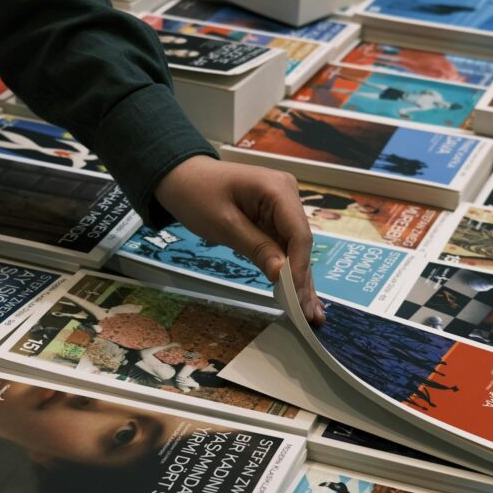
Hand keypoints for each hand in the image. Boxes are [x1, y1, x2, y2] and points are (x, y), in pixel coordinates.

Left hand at [154, 156, 324, 323]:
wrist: (181, 176)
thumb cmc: (197, 195)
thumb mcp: (224, 225)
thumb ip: (256, 248)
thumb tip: (282, 275)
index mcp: (278, 189)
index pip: (299, 234)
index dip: (300, 268)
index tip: (296, 298)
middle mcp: (288, 194)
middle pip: (301, 243)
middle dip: (304, 279)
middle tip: (309, 316)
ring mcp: (283, 205)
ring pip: (296, 248)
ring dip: (301, 280)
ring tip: (311, 314)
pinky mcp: (275, 216)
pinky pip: (284, 245)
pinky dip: (288, 268)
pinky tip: (300, 294)